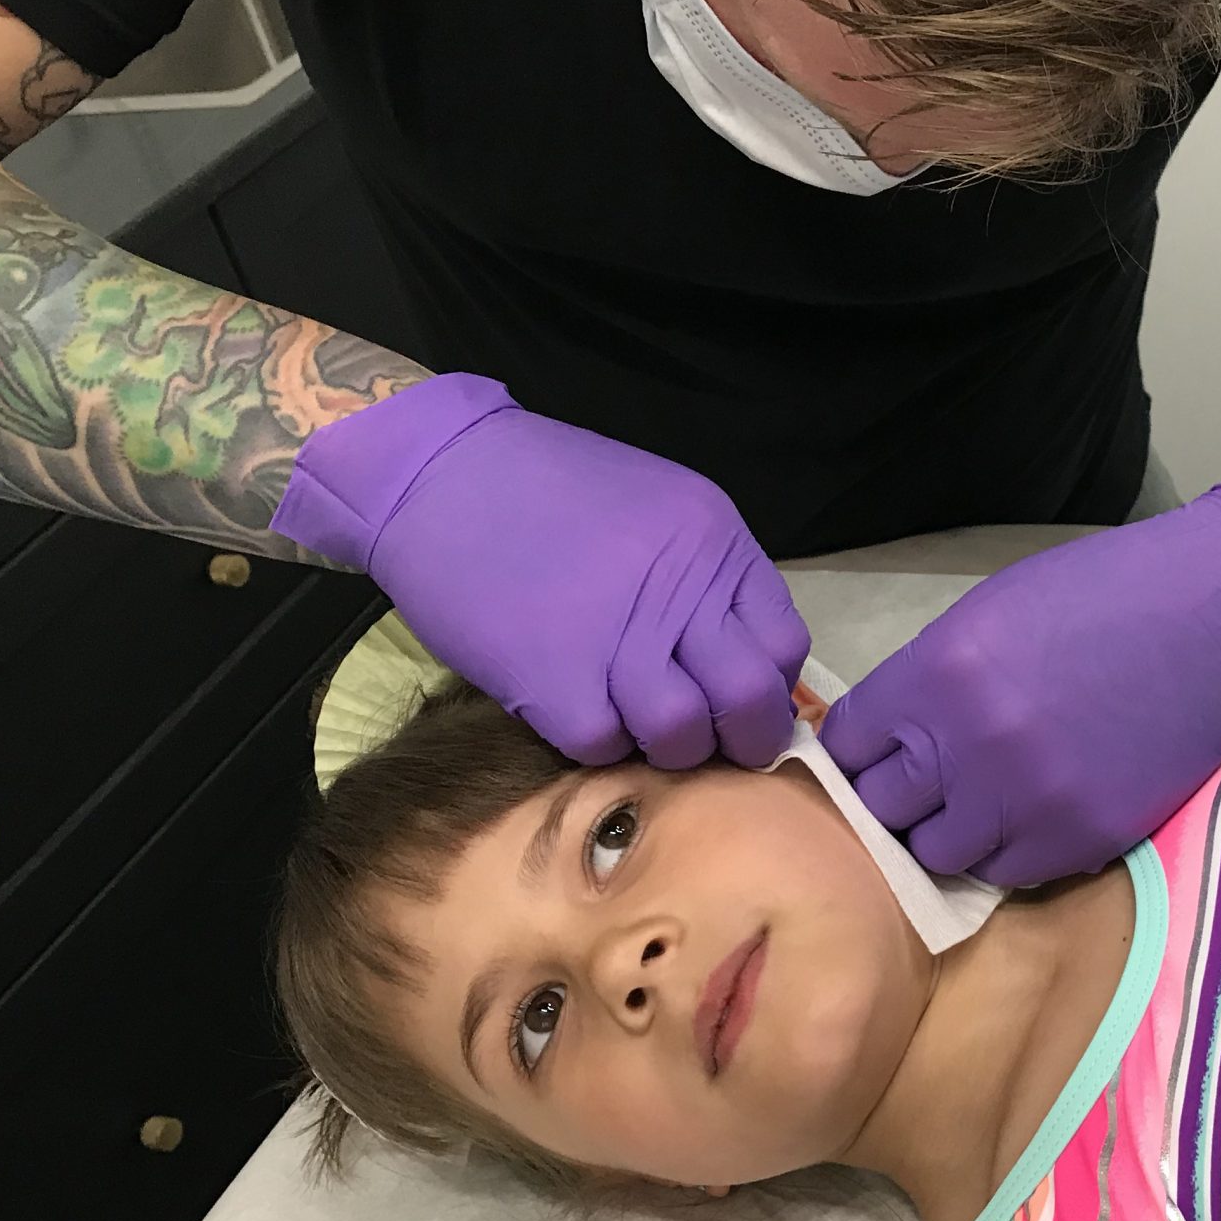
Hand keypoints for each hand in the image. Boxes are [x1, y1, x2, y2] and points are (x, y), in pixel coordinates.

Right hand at [270, 373, 809, 766]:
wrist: (438, 472)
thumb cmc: (547, 491)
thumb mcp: (657, 509)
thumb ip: (704, 580)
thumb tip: (737, 663)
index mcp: (712, 542)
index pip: (783, 646)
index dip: (768, 688)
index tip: (738, 703)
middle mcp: (679, 588)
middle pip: (750, 699)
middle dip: (740, 737)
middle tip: (707, 741)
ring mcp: (617, 636)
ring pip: (681, 734)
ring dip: (666, 747)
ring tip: (632, 722)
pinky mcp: (553, 677)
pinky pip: (603, 745)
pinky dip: (597, 743)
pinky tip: (577, 710)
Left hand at [820, 465, 1220, 885]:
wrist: (1211, 615)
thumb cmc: (1099, 594)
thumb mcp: (987, 615)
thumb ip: (929, 680)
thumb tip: (889, 738)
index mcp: (937, 673)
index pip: (846, 746)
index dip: (859, 751)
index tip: (879, 752)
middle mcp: (971, 744)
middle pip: (882, 809)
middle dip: (898, 795)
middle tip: (929, 782)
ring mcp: (1027, 800)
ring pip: (939, 854)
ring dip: (951, 831)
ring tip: (982, 804)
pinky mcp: (1080, 837)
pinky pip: (1010, 873)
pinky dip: (1010, 850)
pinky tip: (1032, 813)